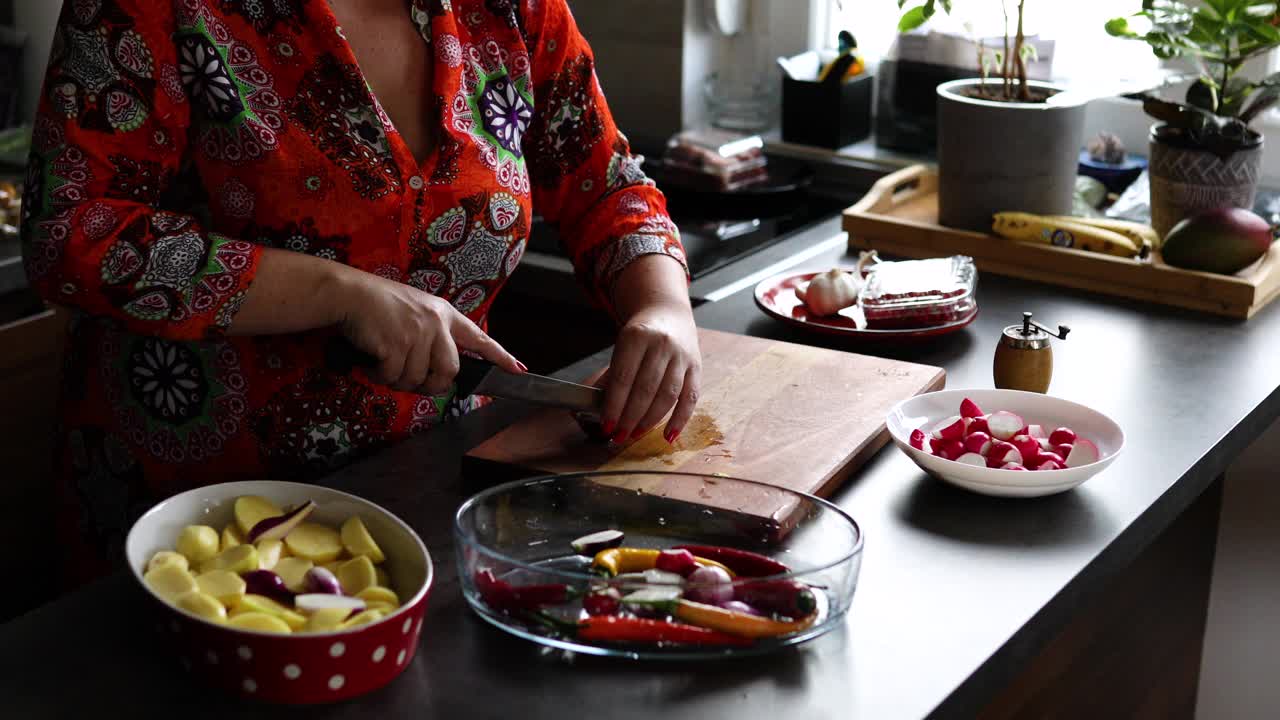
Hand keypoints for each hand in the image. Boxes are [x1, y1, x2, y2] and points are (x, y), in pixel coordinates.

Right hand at [333, 267, 523, 393]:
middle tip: (412, 381)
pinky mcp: (397, 344)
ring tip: (383, 362)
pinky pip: (393, 378)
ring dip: (397, 380)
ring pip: (416, 379)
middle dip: (431, 385)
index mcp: (443, 314)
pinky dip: (380, 376)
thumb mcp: (415, 311)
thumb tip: (438, 371)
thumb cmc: (377, 305)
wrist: (348, 293)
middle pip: (449, 372)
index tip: (518, 369)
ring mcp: (417, 333)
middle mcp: (435, 323)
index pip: (478, 338)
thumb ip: (432, 335)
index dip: (499, 356)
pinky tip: (372, 360)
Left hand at [600, 301, 700, 443]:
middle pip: (645, 389)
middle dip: (630, 417)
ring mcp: (681, 356)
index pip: (623, 377)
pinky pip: (690, 397)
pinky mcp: (696, 367)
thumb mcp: (622, 346)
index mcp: (636, 336)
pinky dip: (680, 420)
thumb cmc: (641, 335)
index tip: (606, 425)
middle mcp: (661, 344)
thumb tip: (601, 409)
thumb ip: (613, 375)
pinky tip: (669, 435)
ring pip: (667, 395)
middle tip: (619, 436)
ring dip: (650, 420)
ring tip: (636, 434)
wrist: (668, 313)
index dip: (614, 405)